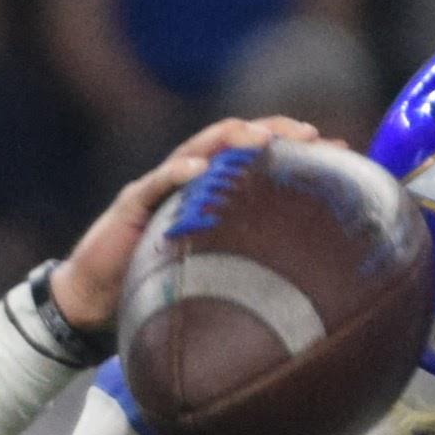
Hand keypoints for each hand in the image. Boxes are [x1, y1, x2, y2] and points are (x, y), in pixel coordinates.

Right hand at [54, 116, 319, 321]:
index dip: (296, 149)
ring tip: (264, 138)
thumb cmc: (155, 287)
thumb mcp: (214, 272)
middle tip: (312, 134)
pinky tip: (201, 168)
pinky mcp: (133, 204)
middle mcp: (188, 180)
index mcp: (211, 192)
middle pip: (235, 141)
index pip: (259, 159)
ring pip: (199, 148)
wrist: (94, 303)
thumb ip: (251, 265)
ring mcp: (159, 188)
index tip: (340, 150)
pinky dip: (179, 172)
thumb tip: (311, 288)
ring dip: (233, 139)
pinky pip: (156, 183)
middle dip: (274, 131)